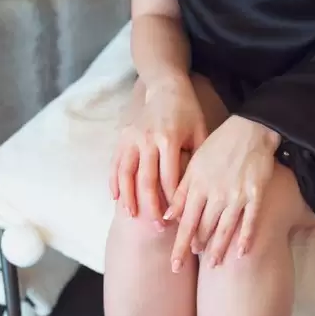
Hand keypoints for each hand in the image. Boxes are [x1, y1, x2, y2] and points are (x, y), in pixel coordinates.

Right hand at [109, 77, 207, 223]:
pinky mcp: (123, 136)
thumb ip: (199, 158)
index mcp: (169, 139)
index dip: (172, 202)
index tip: (176, 220)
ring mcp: (132, 138)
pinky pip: (115, 163)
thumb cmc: (188, 111)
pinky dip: (114, 181)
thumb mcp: (200, 130)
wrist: (166, 87)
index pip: (168, 179)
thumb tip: (200, 191)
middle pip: (146, 181)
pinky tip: (116, 198)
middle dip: (151, 207)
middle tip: (157, 228)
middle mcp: (147, 140)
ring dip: (128, 198)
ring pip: (126, 174)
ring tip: (133, 217)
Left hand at [164, 115, 279, 271]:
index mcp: (198, 183)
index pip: (186, 222)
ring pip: (225, 229)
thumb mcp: (195, 163)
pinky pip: (250, 221)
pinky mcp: (256, 194)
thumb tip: (168, 217)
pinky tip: (241, 253)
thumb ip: (181, 190)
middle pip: (205, 228)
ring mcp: (237, 194)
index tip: (174, 265)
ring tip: (213, 265)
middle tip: (193, 262)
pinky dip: (245, 238)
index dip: (180, 245)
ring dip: (218, 249)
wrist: (250, 128)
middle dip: (197, 248)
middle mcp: (216, 192)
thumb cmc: (219, 145)